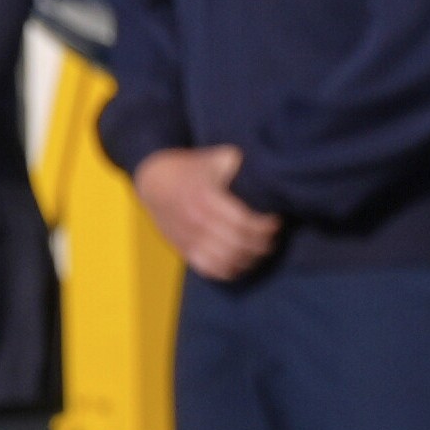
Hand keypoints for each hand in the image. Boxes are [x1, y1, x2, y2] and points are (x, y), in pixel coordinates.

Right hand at [132, 144, 283, 285]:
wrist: (154, 180)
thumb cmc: (190, 168)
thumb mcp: (214, 158)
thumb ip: (238, 163)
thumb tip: (265, 168)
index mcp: (206, 198)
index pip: (243, 222)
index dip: (264, 226)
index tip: (274, 221)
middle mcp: (196, 220)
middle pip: (237, 244)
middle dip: (261, 244)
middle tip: (272, 238)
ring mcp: (188, 237)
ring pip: (225, 260)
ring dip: (249, 259)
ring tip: (259, 251)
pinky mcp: (183, 249)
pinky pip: (209, 268)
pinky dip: (228, 271)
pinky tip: (240, 263)